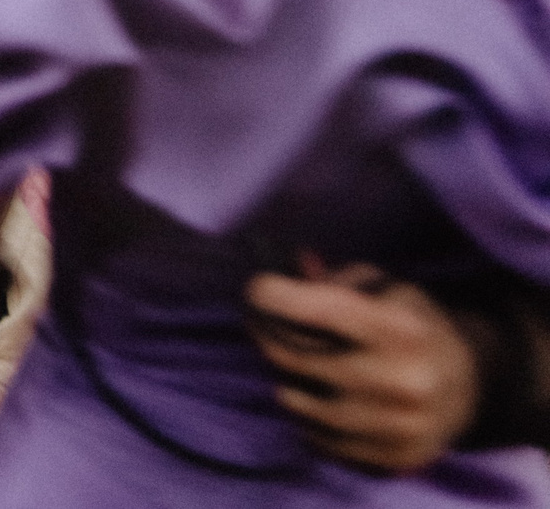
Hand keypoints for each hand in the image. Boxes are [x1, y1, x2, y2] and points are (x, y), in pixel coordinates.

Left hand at [246, 259, 479, 474]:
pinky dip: (307, 418)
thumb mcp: (386, 288)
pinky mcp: (390, 459)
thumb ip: (333, 279)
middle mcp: (402, 382)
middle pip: (295, 358)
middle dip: (269, 336)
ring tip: (297, 364)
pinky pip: (317, 440)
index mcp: (402, 331)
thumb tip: (291, 264)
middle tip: (263, 323)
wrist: (467, 388)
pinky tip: (321, 399)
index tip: (256, 289)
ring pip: (297, 404)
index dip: (274, 296)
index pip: (320, 311)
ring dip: (286, 381)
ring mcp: (398, 428)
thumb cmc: (412, 327)